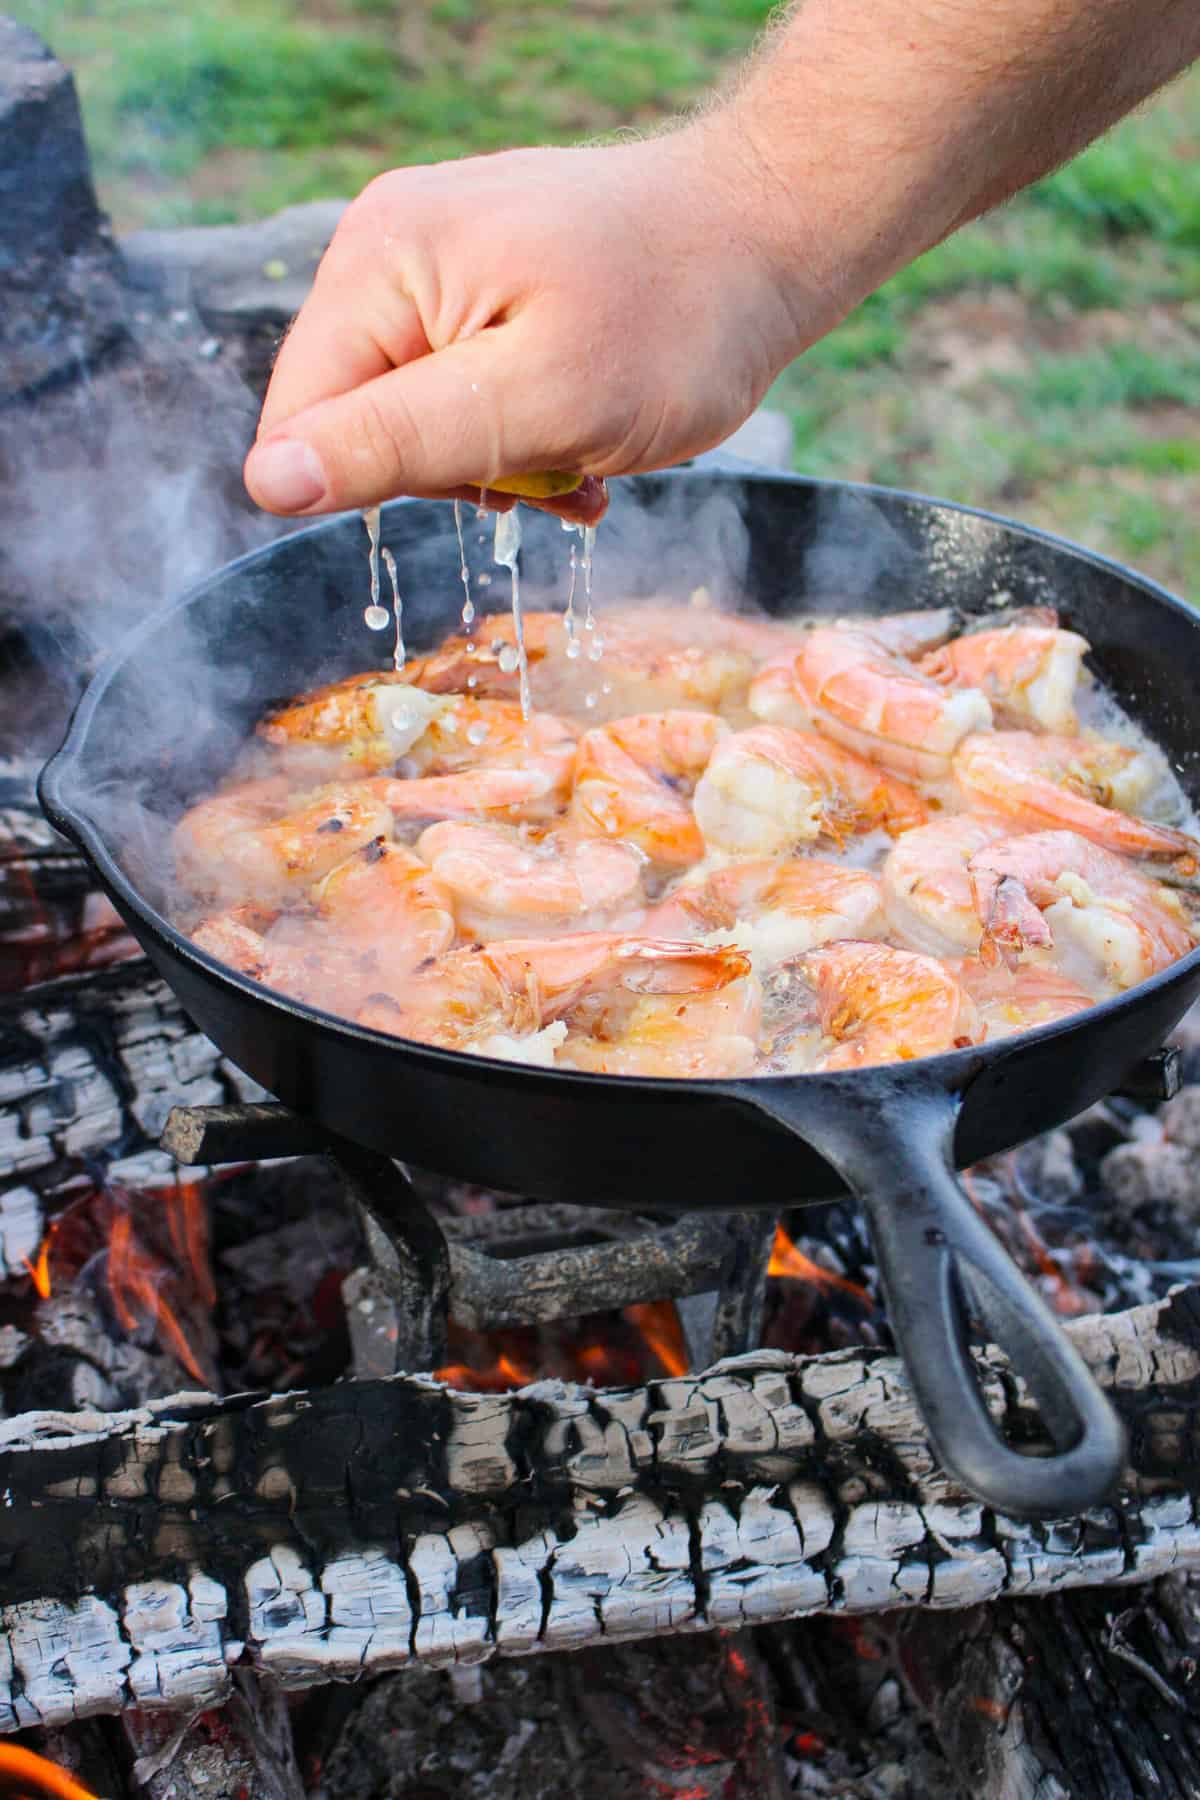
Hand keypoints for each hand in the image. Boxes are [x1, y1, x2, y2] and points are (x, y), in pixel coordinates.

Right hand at [243, 131, 829, 524]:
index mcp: (381, 262)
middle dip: (456, 473)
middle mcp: (390, 250)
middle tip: (556, 469)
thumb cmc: (675, 322)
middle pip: (359, 422)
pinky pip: (466, 388)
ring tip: (585, 457)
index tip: (491, 478)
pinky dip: (525, 432)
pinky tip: (587, 437)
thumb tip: (265, 484)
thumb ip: (398, 442)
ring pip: (420, 417)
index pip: (302, 420)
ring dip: (501, 463)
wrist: (775, 236)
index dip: (382, 481)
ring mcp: (437, 263)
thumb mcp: (537, 403)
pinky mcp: (483, 282)